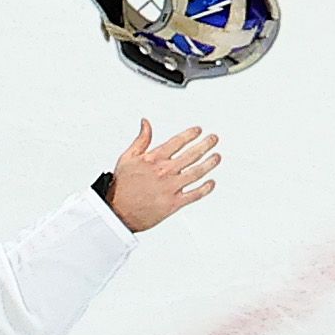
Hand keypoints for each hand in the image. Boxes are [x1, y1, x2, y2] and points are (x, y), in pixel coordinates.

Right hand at [102, 121, 221, 231]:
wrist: (117, 211)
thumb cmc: (121, 187)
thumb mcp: (127, 158)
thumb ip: (141, 140)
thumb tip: (146, 123)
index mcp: (154, 159)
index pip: (177, 142)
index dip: (190, 134)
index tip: (198, 131)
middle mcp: (165, 171)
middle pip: (191, 154)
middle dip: (205, 145)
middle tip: (213, 139)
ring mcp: (171, 187)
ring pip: (197, 172)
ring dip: (209, 163)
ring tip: (217, 157)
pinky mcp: (173, 203)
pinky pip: (194, 195)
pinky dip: (205, 189)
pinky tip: (211, 183)